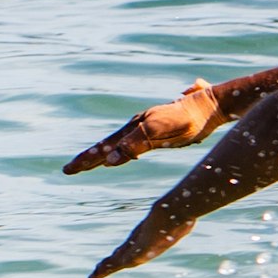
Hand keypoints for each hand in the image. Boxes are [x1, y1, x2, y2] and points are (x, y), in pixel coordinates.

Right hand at [65, 82, 220, 173]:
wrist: (209, 107)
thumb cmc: (186, 120)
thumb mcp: (159, 132)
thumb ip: (135, 144)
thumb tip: (110, 160)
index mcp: (134, 126)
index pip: (104, 146)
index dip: (87, 158)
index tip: (69, 169)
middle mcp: (136, 126)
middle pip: (107, 144)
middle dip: (88, 158)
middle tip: (69, 170)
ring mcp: (146, 128)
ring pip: (117, 144)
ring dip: (100, 155)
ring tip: (87, 164)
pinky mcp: (157, 133)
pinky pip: (129, 145)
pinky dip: (117, 153)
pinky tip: (116, 158)